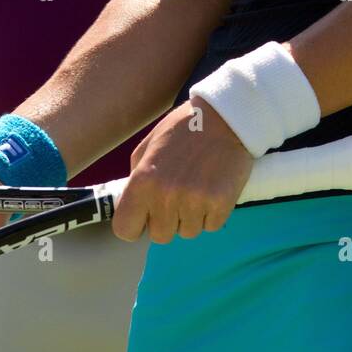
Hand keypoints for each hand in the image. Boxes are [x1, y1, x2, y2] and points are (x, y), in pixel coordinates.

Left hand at [112, 101, 253, 244]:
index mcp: (143, 180)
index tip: (147, 214)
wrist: (227, 116)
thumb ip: (135, 177)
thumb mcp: (149, 145)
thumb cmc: (185, 127)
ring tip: (199, 186)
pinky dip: (214, 212)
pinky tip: (215, 188)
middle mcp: (166, 195)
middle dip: (168, 219)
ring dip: (193, 215)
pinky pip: (211, 226)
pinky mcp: (220, 204)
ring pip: (188, 232)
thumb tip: (130, 206)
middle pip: (160, 235)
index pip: (125, 229)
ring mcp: (194, 201)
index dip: (136, 223)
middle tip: (180, 193)